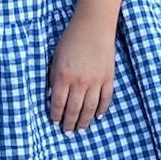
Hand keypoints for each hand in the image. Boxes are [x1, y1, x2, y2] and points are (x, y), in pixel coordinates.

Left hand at [47, 12, 114, 132]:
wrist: (93, 27)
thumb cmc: (71, 39)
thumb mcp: (55, 57)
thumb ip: (54, 77)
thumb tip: (53, 95)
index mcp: (63, 76)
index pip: (58, 103)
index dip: (56, 115)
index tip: (55, 122)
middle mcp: (79, 82)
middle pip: (74, 109)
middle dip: (70, 123)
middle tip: (68, 132)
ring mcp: (95, 81)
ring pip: (89, 108)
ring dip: (84, 121)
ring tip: (81, 130)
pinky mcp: (108, 78)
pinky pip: (105, 99)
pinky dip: (101, 110)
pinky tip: (97, 117)